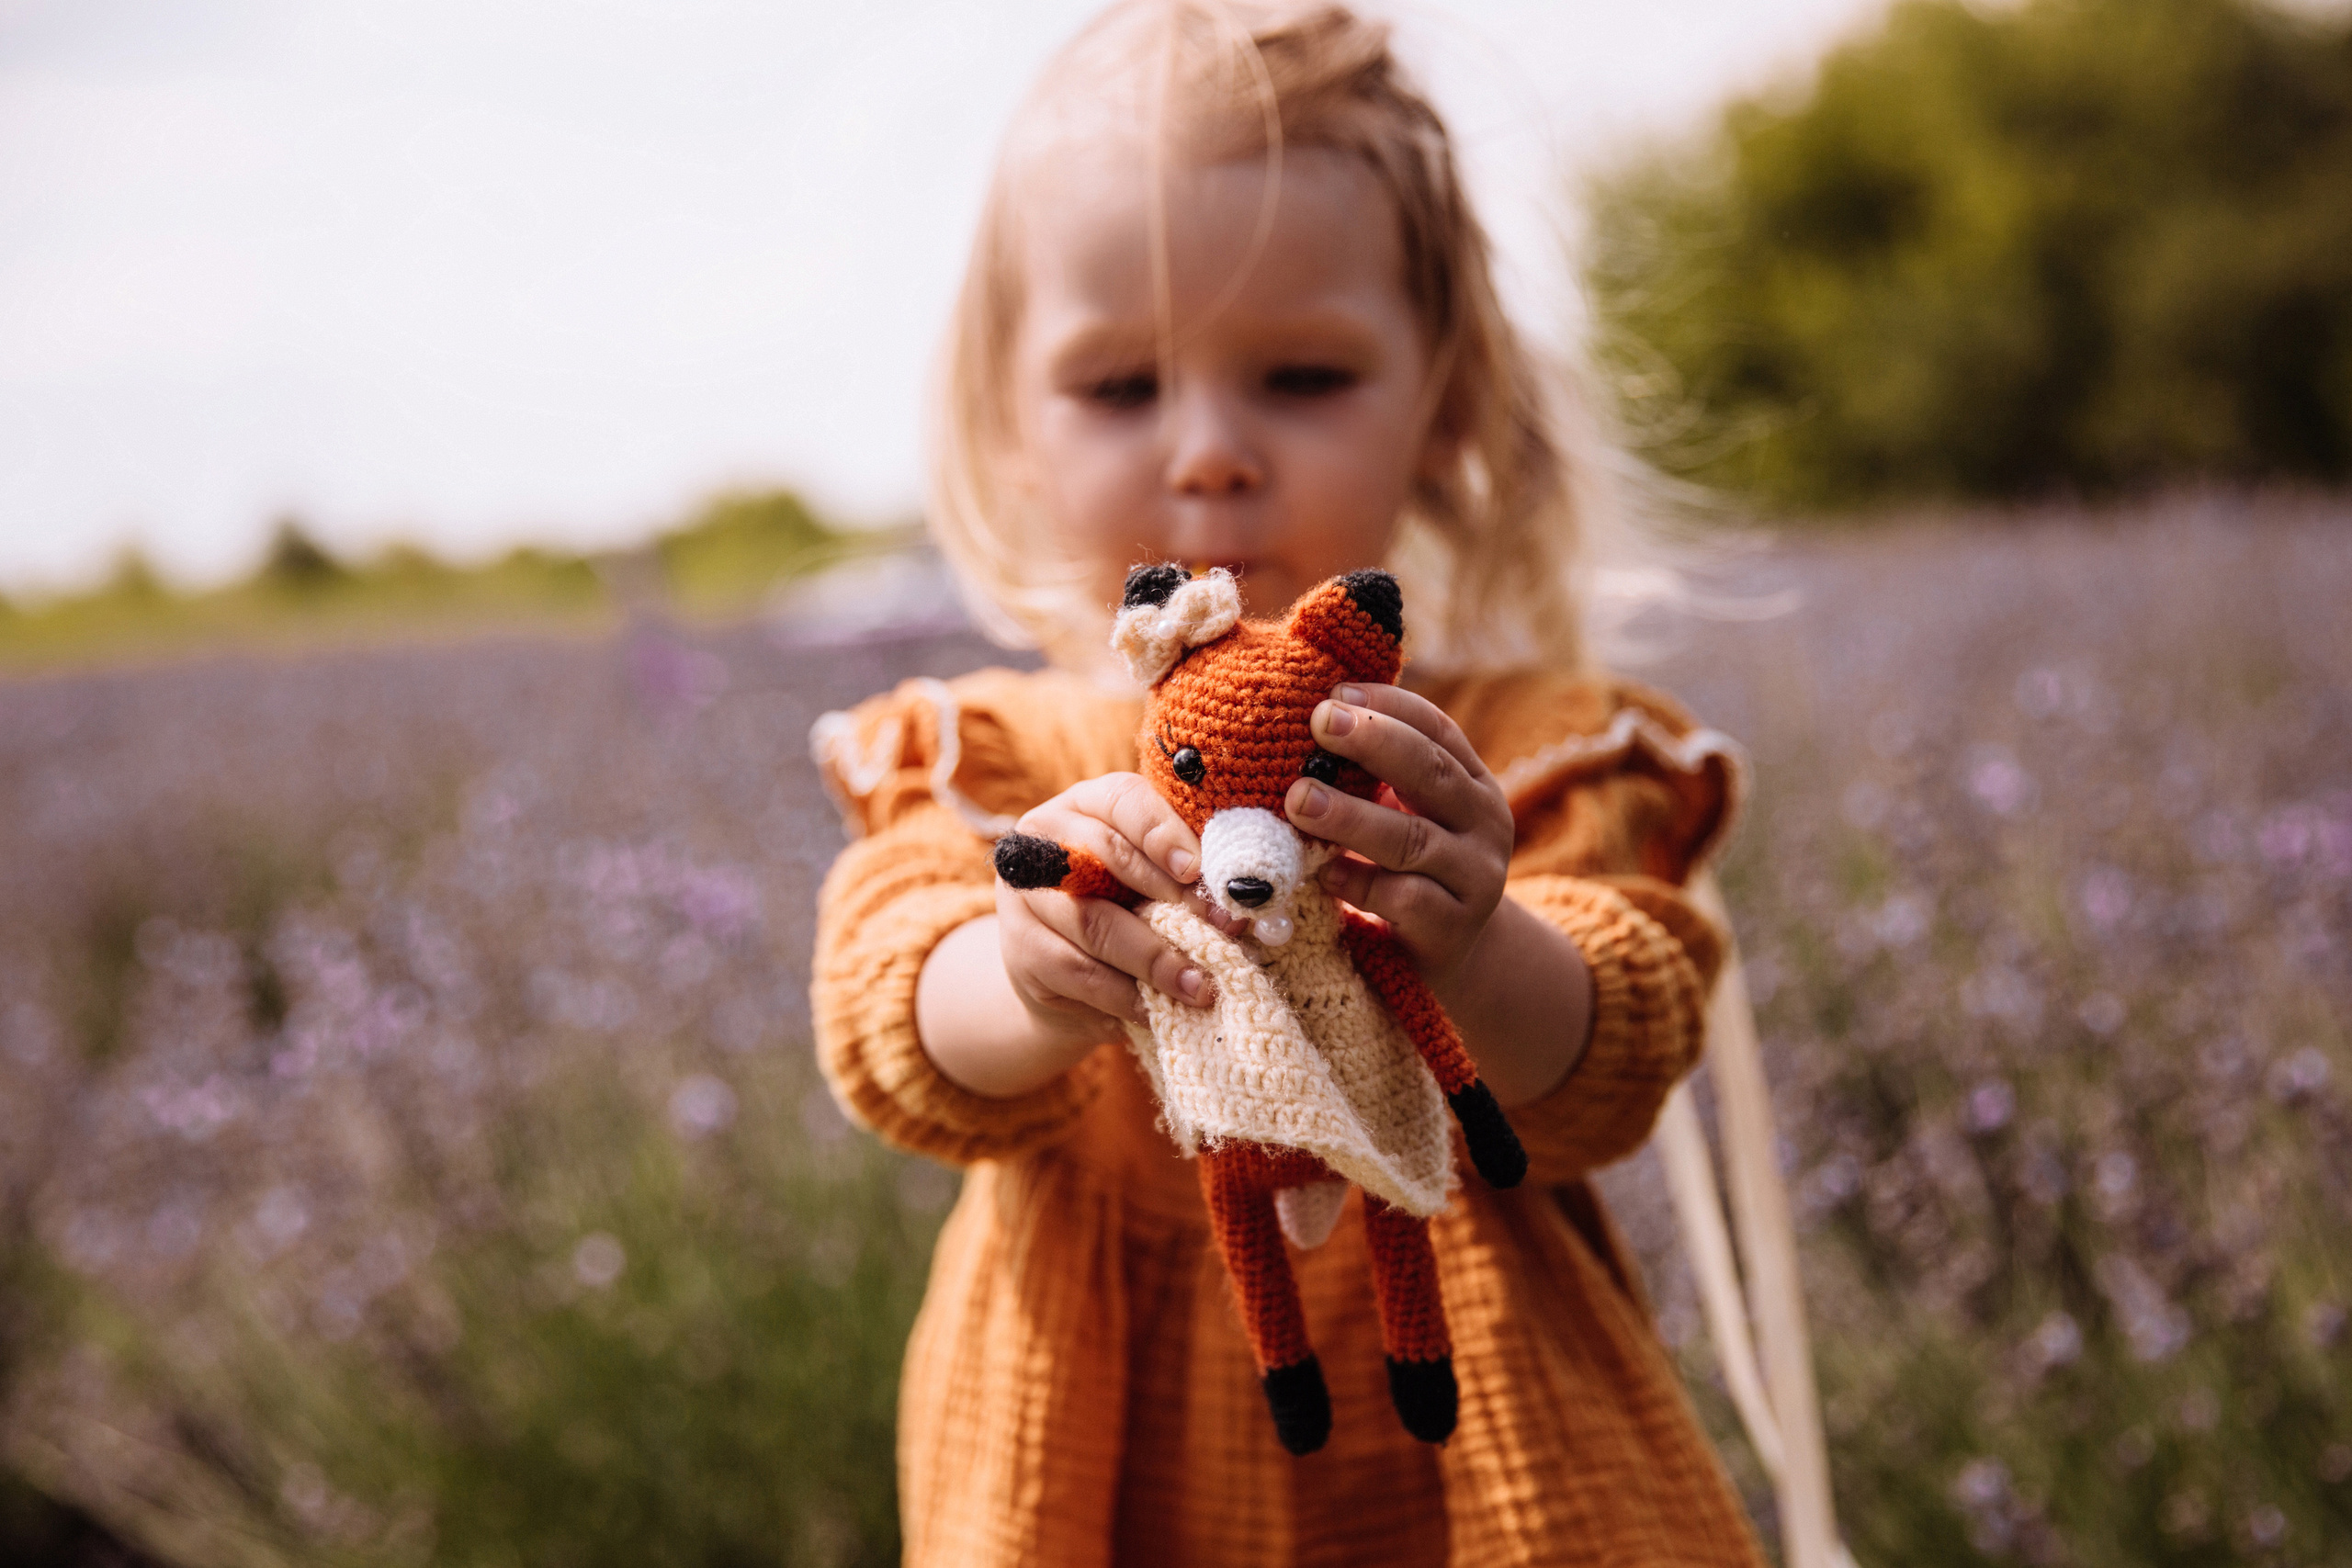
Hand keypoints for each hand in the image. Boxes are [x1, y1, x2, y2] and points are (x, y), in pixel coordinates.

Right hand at [994, 772, 1227, 1048]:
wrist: (1064, 979)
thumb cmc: (1127, 911)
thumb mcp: (1155, 881)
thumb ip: (1189, 875)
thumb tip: (1246, 898)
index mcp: (1087, 804)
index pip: (1123, 800)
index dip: (1163, 832)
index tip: (1199, 871)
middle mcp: (1045, 839)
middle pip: (1105, 854)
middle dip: (1171, 896)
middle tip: (1222, 932)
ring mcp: (1024, 895)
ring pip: (1093, 922)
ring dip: (1154, 958)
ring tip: (1198, 984)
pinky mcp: (1021, 950)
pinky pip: (1078, 971)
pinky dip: (1125, 994)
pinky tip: (1158, 1009)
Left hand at [1283, 684, 1514, 985]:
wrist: (1445, 961)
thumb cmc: (1407, 874)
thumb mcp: (1403, 815)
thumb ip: (1372, 777)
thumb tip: (1305, 722)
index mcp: (1472, 783)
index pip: (1437, 729)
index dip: (1389, 705)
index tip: (1336, 692)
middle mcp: (1486, 823)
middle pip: (1432, 772)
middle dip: (1374, 741)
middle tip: (1321, 721)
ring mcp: (1475, 878)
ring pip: (1412, 838)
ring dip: (1351, 816)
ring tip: (1298, 799)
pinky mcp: (1453, 929)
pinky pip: (1404, 900)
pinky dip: (1359, 882)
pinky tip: (1322, 872)